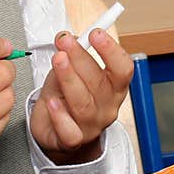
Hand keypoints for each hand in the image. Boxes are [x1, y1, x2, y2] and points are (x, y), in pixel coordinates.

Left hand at [30, 28, 133, 164]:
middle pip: (99, 82)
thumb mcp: (71, 71)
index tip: (95, 33)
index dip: (111, 50)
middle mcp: (107, 107)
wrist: (58, 131)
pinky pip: (69, 130)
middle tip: (65, 41)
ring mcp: (91, 125)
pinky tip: (51, 101)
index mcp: (114, 87)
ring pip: (82, 103)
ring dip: (69, 78)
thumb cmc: (67, 97)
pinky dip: (59, 115)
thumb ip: (71, 56)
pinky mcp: (72, 140)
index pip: (123, 69)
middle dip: (81, 57)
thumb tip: (69, 38)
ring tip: (57, 61)